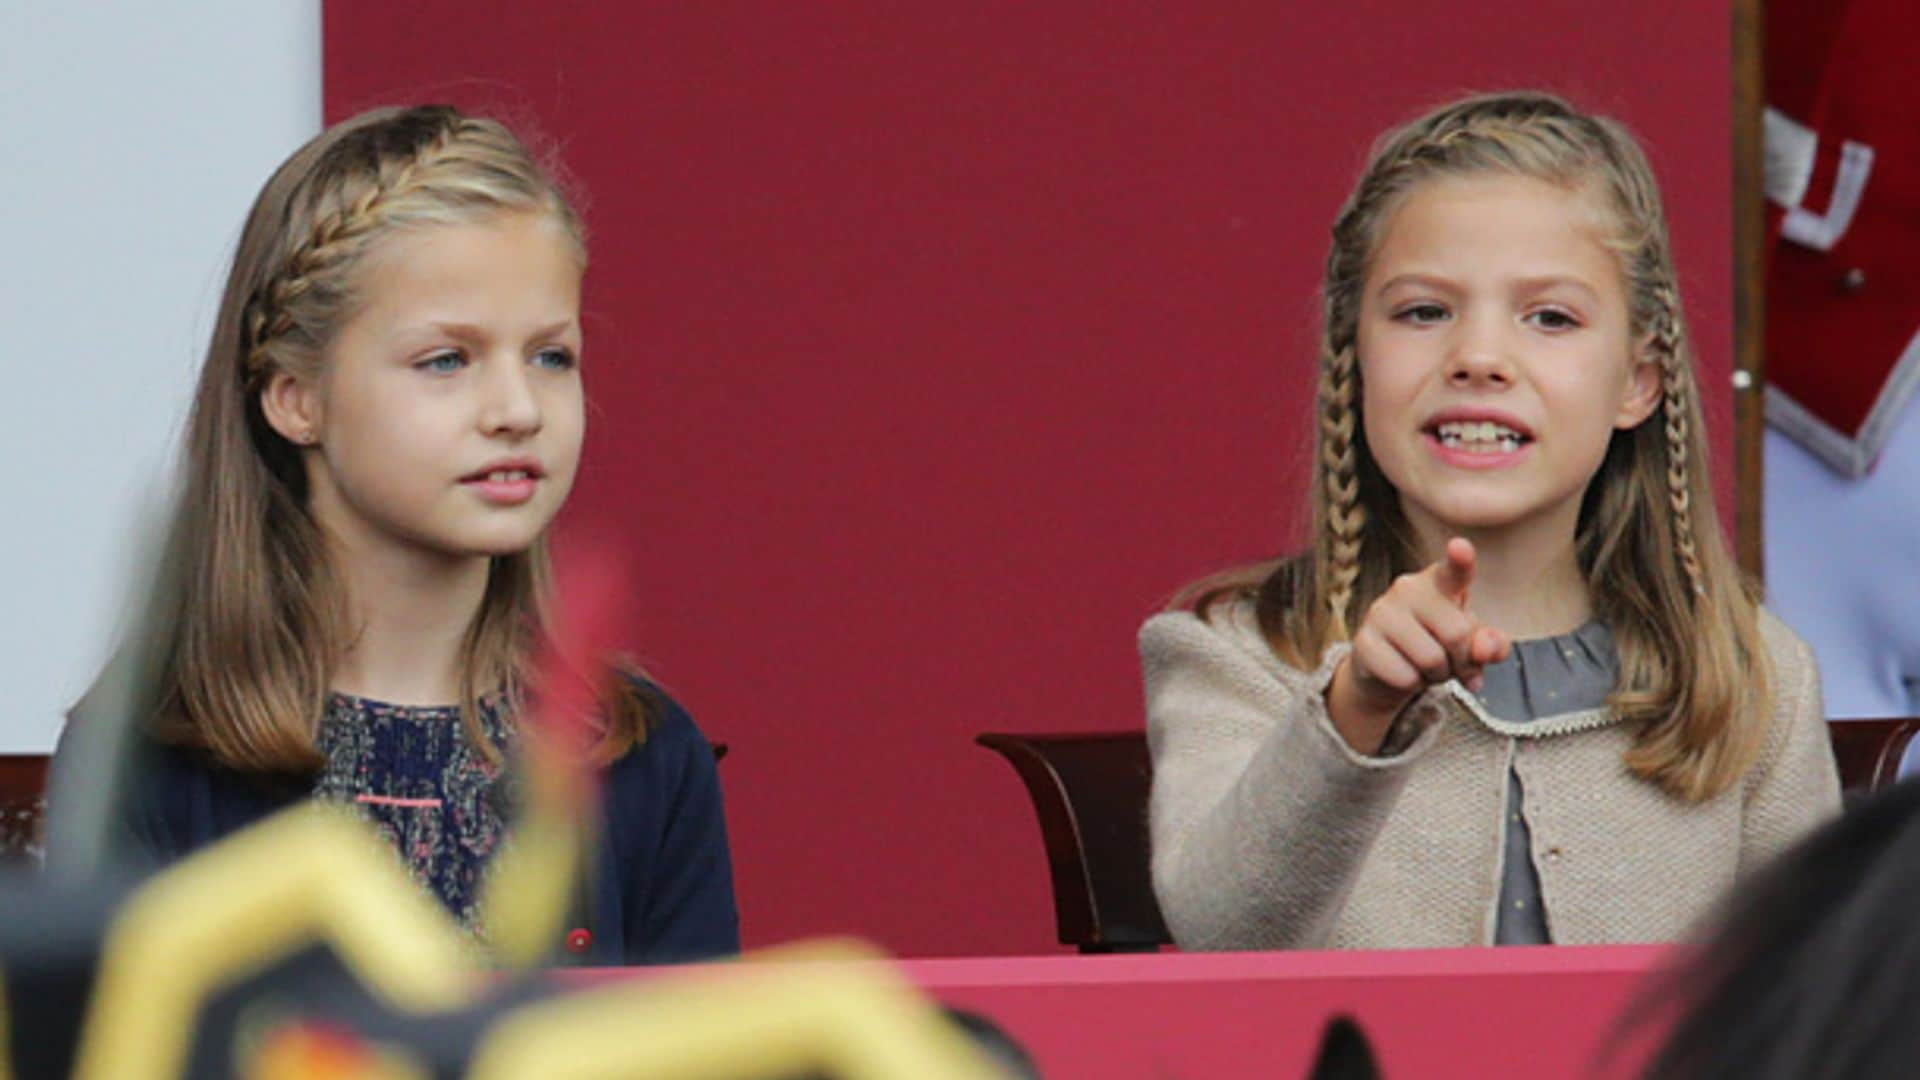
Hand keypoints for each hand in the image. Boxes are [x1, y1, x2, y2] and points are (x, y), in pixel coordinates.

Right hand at [1325, 538, 1510, 752]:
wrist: (1387, 668)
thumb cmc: (1437, 646)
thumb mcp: (1472, 645)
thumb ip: (1491, 645)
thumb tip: (1484, 649)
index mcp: (1438, 582)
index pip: (1454, 570)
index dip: (1460, 560)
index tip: (1461, 547)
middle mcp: (1406, 589)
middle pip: (1456, 634)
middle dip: (1462, 661)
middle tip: (1451, 663)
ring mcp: (1380, 613)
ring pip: (1431, 660)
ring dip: (1436, 676)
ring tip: (1425, 667)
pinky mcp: (1363, 642)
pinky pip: (1404, 677)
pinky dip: (1411, 685)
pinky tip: (1402, 672)